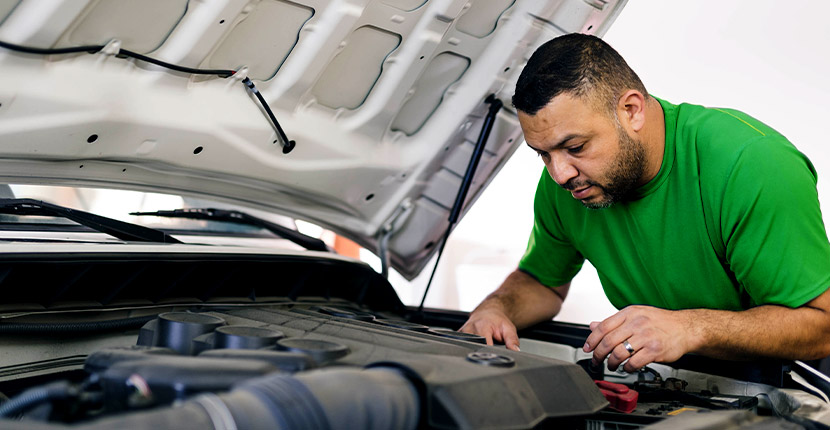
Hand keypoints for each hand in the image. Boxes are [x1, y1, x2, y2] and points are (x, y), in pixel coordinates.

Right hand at [460, 306, 519, 350]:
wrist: (488, 311)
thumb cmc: (498, 321)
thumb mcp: (508, 329)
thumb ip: (512, 340)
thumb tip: (515, 351)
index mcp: (482, 326)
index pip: (483, 345)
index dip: (488, 353)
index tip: (492, 356)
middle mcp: (470, 328)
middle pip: (473, 347)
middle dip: (480, 353)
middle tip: (487, 353)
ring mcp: (462, 331)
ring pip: (465, 347)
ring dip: (473, 350)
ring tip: (480, 348)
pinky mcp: (459, 334)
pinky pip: (461, 344)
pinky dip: (467, 347)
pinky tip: (473, 346)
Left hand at [583, 306, 699, 371]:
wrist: (686, 327)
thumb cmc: (661, 322)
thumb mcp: (636, 315)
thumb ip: (614, 322)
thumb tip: (593, 326)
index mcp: (629, 313)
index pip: (603, 326)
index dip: (591, 339)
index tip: (587, 348)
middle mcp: (637, 323)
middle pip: (608, 341)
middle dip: (598, 354)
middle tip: (596, 360)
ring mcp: (646, 336)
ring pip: (619, 353)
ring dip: (611, 363)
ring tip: (611, 365)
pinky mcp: (655, 350)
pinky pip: (633, 362)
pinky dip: (626, 368)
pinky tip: (627, 367)